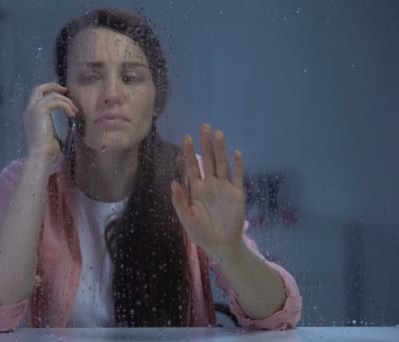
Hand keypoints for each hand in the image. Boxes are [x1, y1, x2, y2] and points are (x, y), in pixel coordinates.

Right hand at [23, 83, 78, 162]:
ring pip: (52, 95)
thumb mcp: (52, 135)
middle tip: (66, 90)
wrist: (41, 156)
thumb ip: (55, 126)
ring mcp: (33, 110)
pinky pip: (56, 101)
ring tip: (75, 111)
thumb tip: (67, 123)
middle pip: (38, 89)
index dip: (49, 91)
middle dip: (53, 86)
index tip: (63, 94)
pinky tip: (72, 115)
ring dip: (66, 101)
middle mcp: (29, 111)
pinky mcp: (40, 111)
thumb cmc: (47, 152)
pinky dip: (66, 106)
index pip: (37, 96)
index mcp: (31, 116)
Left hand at [170, 123, 245, 256]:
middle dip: (205, 144)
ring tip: (218, 134)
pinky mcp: (237, 193)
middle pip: (208, 160)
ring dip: (220, 149)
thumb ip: (179, 201)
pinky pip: (238, 176)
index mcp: (196, 189)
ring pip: (222, 164)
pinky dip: (238, 165)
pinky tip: (236, 153)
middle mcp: (210, 184)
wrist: (221, 245)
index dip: (189, 152)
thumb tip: (173, 181)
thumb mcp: (186, 218)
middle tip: (204, 126)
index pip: (191, 166)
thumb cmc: (201, 232)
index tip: (186, 137)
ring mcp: (224, 187)